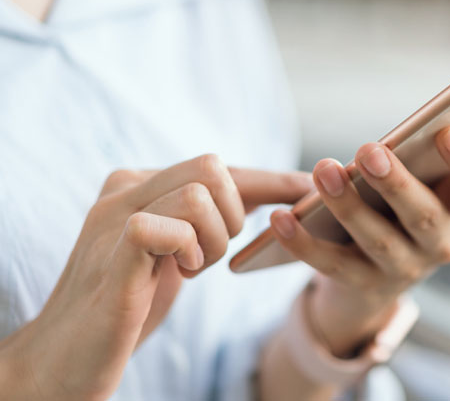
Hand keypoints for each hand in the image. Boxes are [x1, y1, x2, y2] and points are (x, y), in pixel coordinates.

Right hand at [0, 155, 310, 399]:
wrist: (64, 357)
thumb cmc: (126, 306)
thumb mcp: (173, 252)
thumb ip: (201, 220)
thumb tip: (264, 198)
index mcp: (140, 184)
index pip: (217, 168)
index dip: (268, 179)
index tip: (308, 188)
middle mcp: (124, 188)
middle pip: (213, 167)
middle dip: (233, 215)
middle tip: (208, 256)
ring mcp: (114, 215)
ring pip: (199, 194)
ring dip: (213, 240)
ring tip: (188, 269)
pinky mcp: (115, 251)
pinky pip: (171, 225)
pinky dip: (189, 250)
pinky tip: (176, 273)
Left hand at [270, 125, 449, 355]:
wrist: (381, 276)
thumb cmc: (416, 206)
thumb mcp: (445, 182)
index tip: (449, 131)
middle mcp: (442, 244)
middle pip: (424, 216)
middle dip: (397, 185)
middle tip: (370, 150)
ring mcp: (403, 269)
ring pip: (378, 241)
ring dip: (349, 207)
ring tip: (323, 171)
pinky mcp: (361, 285)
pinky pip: (331, 266)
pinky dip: (304, 244)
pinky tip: (281, 218)